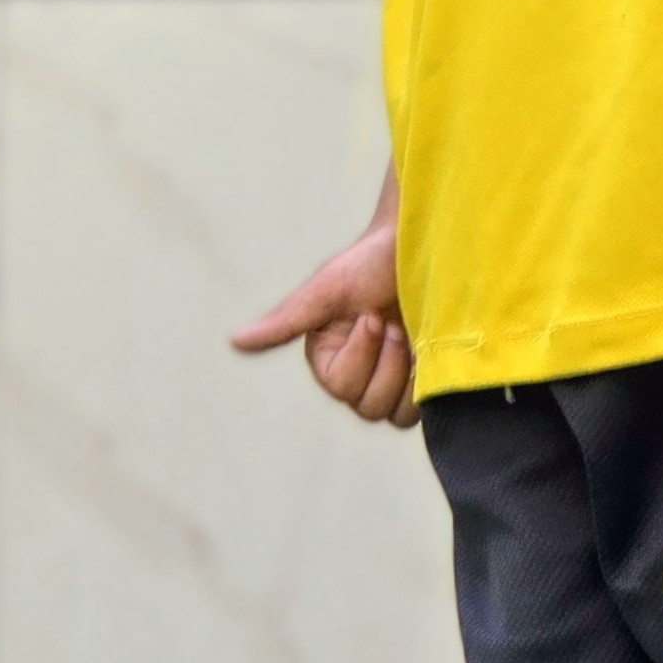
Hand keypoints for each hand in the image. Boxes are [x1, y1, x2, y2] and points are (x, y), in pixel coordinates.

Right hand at [231, 214, 418, 425]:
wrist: (419, 247)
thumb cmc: (370, 262)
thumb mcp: (327, 291)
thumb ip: (286, 322)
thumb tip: (235, 341)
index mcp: (327, 358)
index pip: (341, 387)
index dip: (361, 355)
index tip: (372, 316)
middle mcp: (356, 375)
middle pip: (367, 408)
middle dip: (385, 363)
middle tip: (394, 323)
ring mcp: (391, 380)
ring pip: (393, 415)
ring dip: (405, 375)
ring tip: (411, 335)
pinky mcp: (421, 379)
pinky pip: (422, 410)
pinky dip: (426, 386)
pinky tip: (428, 350)